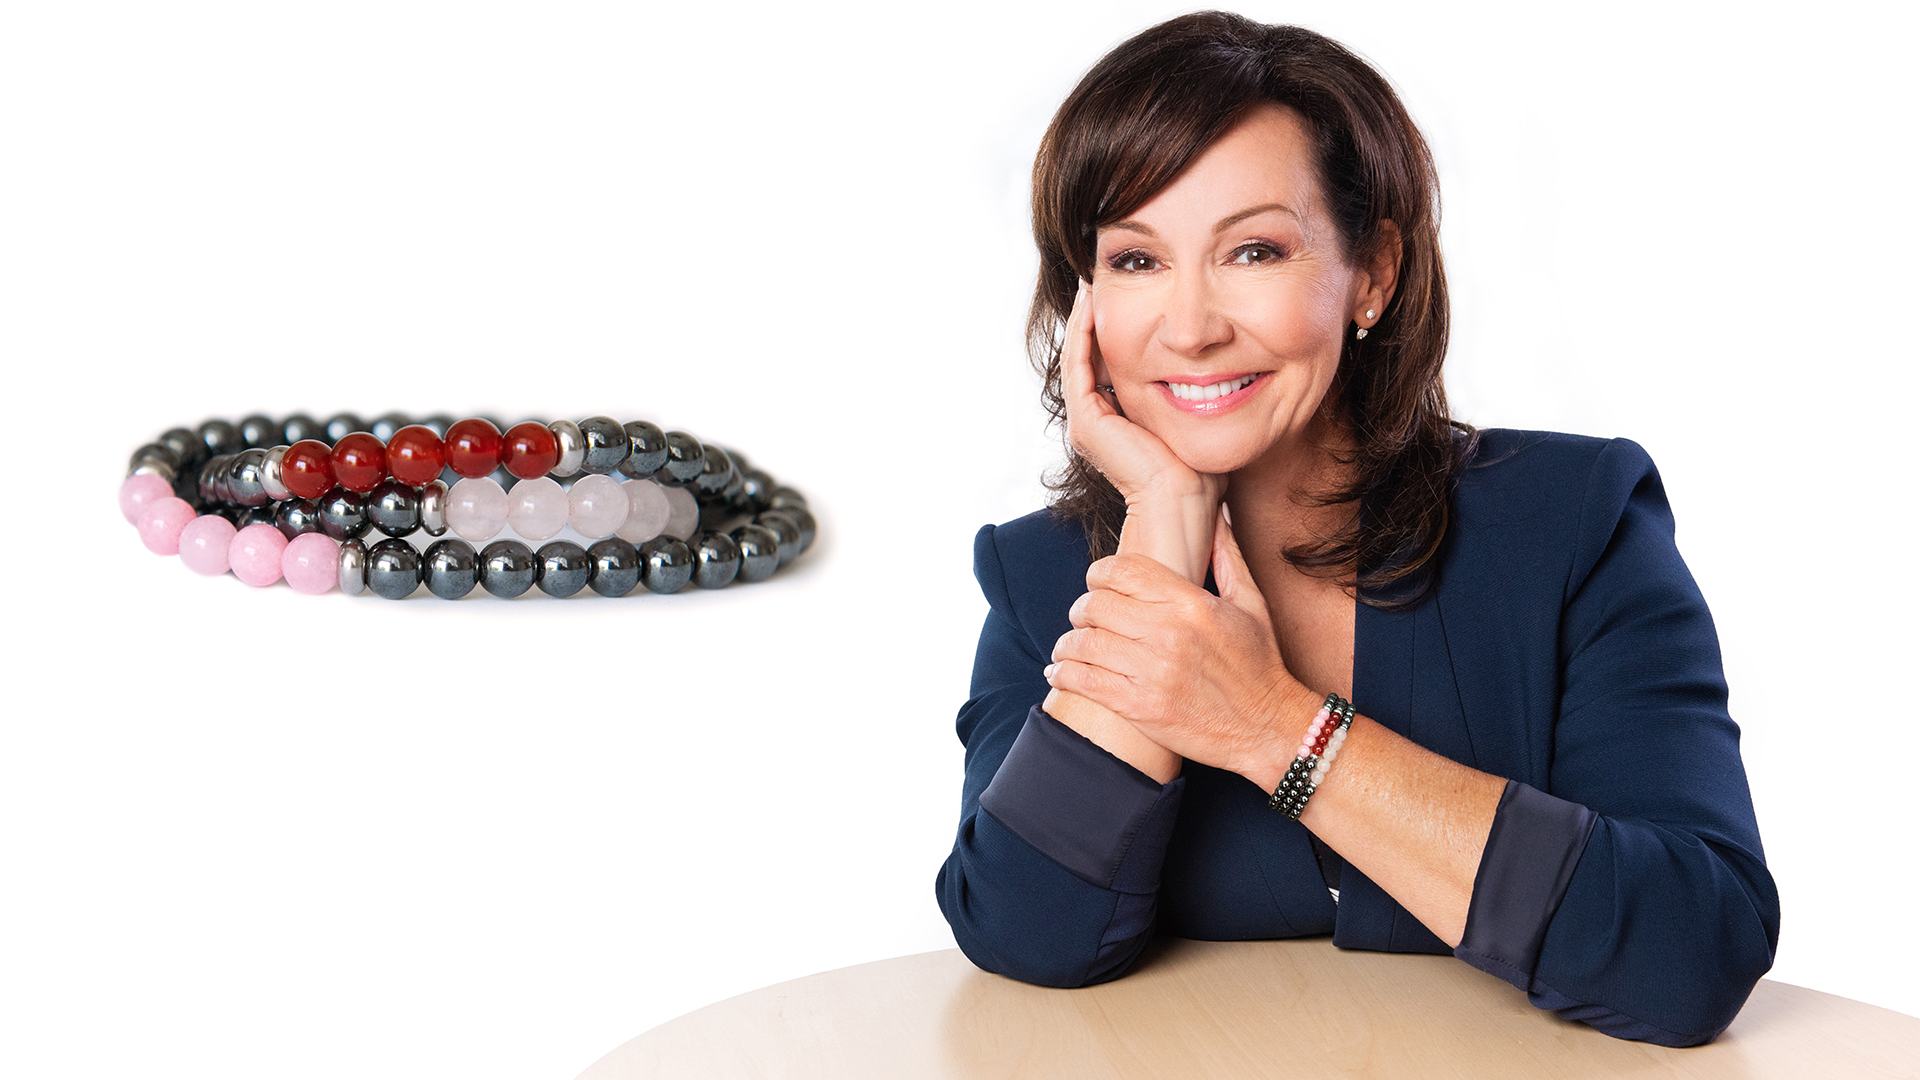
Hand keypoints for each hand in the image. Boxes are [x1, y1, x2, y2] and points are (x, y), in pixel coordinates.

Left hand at [1045, 508, 1314, 779]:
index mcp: (1191, 603)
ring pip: (1084, 643)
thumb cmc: (1261, 665)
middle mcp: (1168, 634)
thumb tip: (1217, 515)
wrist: (1270, 729)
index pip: (1123, 571)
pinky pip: (1084, 681)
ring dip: (1067, 644)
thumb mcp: (1252, 604)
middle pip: (1096, 605)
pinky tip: (1060, 673)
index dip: (1099, 573)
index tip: (1096, 582)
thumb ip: (1228, 556)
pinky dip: (1063, 674)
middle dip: (1081, 609)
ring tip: (1067, 647)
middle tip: (1083, 617)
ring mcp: (1152, 672)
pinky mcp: (1140, 707)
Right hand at [1062, 281, 1224, 582]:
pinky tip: (1091, 304)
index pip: (1112, 365)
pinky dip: (1083, 334)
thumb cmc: (1204, 472)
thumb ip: (1198, 395)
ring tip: (1092, 283)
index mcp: (1119, 424)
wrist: (1186, 503)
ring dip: (1084, 320)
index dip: (1117, 329)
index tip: (1130, 294)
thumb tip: (1222, 366)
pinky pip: (1079, 367)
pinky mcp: (1087, 423)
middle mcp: (1097, 423)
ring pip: (1079, 358)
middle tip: (1102, 279)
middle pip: (1091, 358)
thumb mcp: (1201, 418)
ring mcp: (1088, 424)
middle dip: (1097, 318)